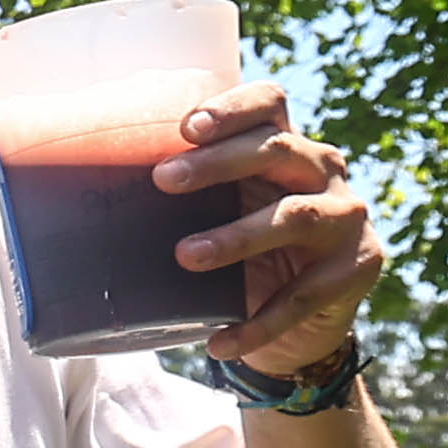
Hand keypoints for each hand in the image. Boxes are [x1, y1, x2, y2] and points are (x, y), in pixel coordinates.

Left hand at [155, 79, 384, 370]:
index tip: (186, 127)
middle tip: (162, 179)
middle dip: (218, 162)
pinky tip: (218, 342)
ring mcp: (346, 218)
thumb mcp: (223, 214)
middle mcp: (324, 171)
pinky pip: (303, 296)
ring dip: (237, 236)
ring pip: (295, 217)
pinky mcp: (356, 269)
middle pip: (277, 149)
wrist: (302, 325)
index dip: (232, 108)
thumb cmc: (248, 254)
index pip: (269, 105)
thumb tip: (90, 187)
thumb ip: (189, 195)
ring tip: (185, 256)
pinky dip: (258, 323)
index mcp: (287, 147)